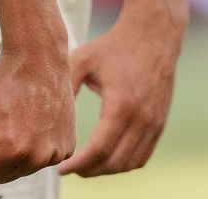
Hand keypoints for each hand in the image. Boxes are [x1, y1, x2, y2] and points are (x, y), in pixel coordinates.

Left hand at [0, 40, 73, 185]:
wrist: (40, 59)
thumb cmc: (3, 81)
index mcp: (12, 149)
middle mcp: (38, 157)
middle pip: (2, 175)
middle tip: (0, 120)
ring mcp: (56, 154)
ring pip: (21, 169)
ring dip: (14, 151)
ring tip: (17, 119)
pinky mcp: (67, 148)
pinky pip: (41, 160)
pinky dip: (33, 146)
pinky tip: (33, 122)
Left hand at [59, 11, 182, 175]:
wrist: (153, 36)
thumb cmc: (112, 46)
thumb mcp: (82, 60)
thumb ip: (66, 86)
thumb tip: (48, 113)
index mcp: (121, 105)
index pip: (100, 149)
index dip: (79, 164)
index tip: (61, 168)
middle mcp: (142, 119)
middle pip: (115, 162)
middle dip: (90, 171)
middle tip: (69, 169)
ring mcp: (154, 124)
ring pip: (130, 163)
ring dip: (107, 170)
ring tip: (84, 166)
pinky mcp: (160, 124)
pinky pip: (143, 156)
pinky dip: (124, 163)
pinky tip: (105, 158)